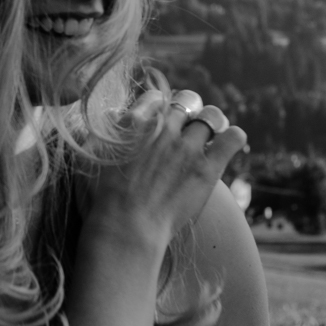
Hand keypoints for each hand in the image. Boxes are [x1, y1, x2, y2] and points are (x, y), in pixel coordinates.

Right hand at [89, 88, 247, 248]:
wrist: (126, 228)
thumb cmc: (103, 198)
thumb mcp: (91, 156)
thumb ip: (105, 131)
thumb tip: (118, 117)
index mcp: (135, 122)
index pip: (157, 97)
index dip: (159, 107)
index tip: (159, 120)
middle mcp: (164, 128)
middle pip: (186, 102)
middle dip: (186, 113)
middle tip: (183, 131)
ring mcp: (188, 147)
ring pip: (211, 117)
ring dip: (209, 124)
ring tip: (206, 139)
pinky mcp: (208, 168)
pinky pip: (233, 137)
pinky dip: (232, 137)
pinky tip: (226, 144)